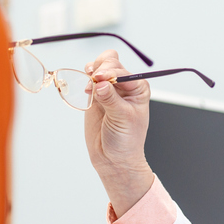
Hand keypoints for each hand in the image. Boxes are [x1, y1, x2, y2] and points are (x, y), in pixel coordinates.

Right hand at [82, 50, 153, 215]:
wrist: (114, 159)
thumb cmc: (126, 140)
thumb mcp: (122, 119)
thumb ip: (111, 100)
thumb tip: (100, 84)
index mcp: (138, 88)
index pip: (122, 72)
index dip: (110, 73)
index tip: (99, 79)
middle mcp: (124, 86)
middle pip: (110, 64)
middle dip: (100, 70)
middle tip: (93, 83)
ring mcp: (109, 90)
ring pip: (99, 67)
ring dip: (92, 72)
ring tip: (89, 86)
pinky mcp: (96, 96)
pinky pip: (89, 79)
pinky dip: (85, 79)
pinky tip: (86, 89)